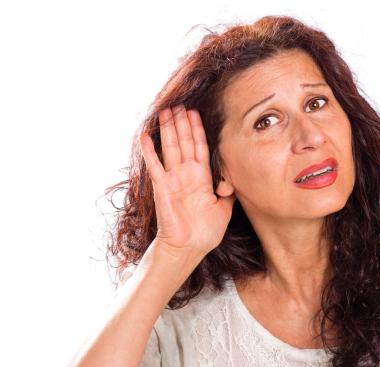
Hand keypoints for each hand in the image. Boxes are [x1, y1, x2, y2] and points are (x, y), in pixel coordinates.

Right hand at [139, 104, 235, 254]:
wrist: (188, 248)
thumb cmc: (205, 232)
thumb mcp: (225, 208)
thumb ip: (229, 189)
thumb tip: (234, 176)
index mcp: (201, 178)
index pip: (199, 148)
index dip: (197, 130)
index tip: (195, 112)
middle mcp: (186, 175)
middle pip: (184, 143)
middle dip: (182, 123)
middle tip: (179, 104)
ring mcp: (173, 179)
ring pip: (170, 148)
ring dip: (168, 129)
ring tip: (165, 111)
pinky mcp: (162, 187)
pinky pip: (155, 165)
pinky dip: (150, 151)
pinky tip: (145, 136)